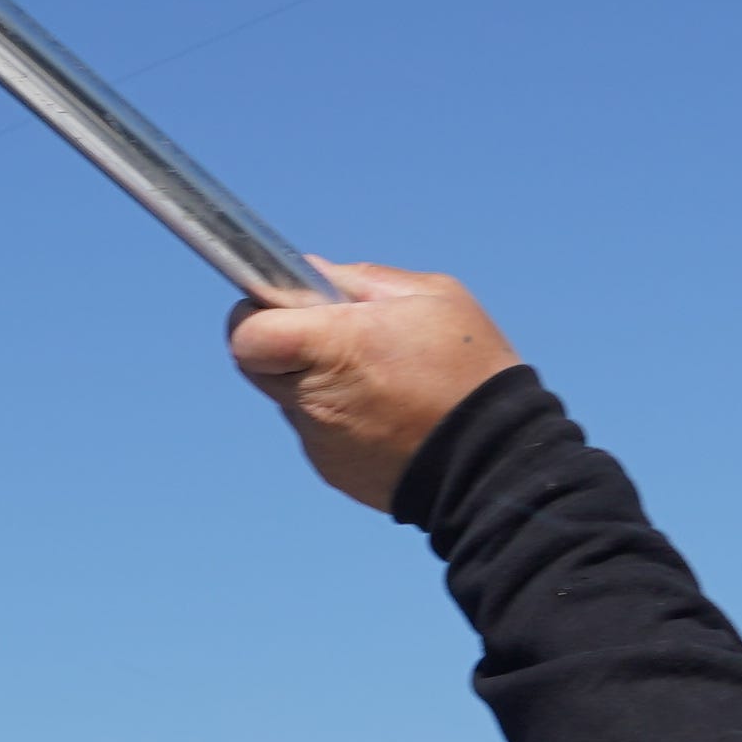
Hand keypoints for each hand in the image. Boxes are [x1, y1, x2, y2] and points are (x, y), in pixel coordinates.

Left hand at [226, 262, 523, 514]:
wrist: (494, 462)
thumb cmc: (470, 372)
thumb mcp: (431, 296)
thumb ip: (360, 279)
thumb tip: (309, 272)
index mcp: (334, 346)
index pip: (246, 333)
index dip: (256, 316)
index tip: (287, 307)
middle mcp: (314, 399)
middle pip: (257, 365)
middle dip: (282, 345)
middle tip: (332, 337)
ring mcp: (320, 440)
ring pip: (288, 398)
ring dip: (315, 381)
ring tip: (376, 377)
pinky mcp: (331, 470)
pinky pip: (316, 431)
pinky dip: (337, 417)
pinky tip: (384, 412)